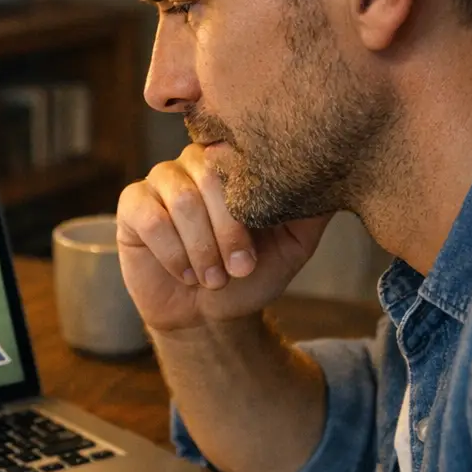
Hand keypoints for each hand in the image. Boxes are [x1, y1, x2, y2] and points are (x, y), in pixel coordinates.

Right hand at [116, 145, 331, 331]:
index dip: (249, 205)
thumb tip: (339, 178)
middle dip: (227, 230)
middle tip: (239, 269)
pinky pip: (149, 218)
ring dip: (201, 247)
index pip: (241, 157)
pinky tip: (186, 274)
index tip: (258, 251)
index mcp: (234, 162)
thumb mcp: (293, 244)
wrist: (209, 314)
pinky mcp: (132, 206)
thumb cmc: (249, 274)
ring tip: (213, 279)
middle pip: (208, 175)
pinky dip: (172, 252)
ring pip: (180, 199)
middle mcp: (196, 162)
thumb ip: (311, 210)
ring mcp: (161, 181)